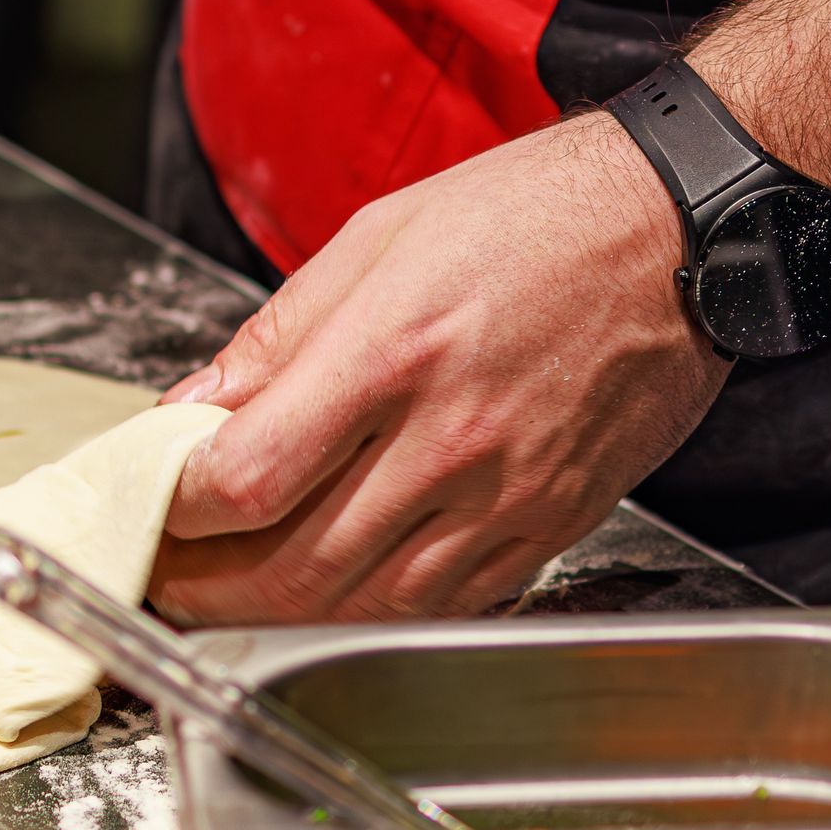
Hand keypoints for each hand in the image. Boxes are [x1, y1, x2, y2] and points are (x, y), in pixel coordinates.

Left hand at [149, 115, 728, 624]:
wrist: (679, 230)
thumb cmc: (535, 215)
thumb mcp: (378, 236)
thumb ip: (277, 336)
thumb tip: (192, 406)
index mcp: (392, 351)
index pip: (249, 477)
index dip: (178, 513)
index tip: (152, 507)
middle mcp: (450, 437)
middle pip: (295, 565)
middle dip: (208, 587)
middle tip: (168, 576)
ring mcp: (507, 493)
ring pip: (365, 603)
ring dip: (280, 614)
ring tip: (232, 594)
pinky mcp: (553, 523)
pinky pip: (445, 601)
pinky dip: (373, 609)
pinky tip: (334, 590)